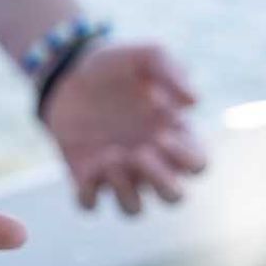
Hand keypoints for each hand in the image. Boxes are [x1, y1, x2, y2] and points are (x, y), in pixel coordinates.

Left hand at [43, 42, 206, 214]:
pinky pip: (90, 205)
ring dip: (125, 191)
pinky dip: (89, 194)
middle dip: (162, 183)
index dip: (186, 158)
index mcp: (174, 135)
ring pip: (133, 209)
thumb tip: (194, 102)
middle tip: (139, 152)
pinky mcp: (85, 174)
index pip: (198, 166)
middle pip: (173, 198)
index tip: (162, 131)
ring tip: (111, 155)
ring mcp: (117, 171)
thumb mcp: (147, 55)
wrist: (67, 70)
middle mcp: (150, 160)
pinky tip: (88, 166)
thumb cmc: (115, 63)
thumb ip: (173, 72)